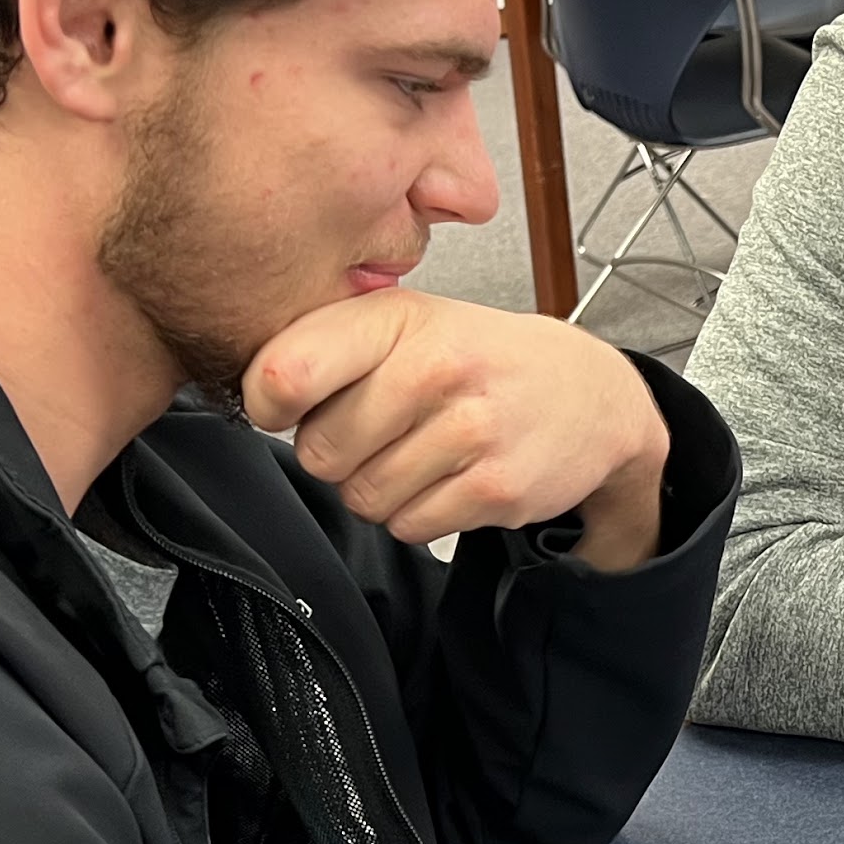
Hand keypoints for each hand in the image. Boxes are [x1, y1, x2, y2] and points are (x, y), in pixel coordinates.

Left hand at [243, 291, 671, 571]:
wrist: (590, 396)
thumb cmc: (480, 358)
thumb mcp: (408, 322)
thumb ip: (328, 344)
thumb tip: (253, 396)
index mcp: (399, 318)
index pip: (286, 372)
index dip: (268, 402)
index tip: (285, 404)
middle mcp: (436, 368)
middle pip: (320, 452)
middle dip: (337, 452)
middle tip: (378, 431)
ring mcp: (471, 430)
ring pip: (363, 497)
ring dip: (380, 487)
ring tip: (420, 453)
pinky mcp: (496, 489)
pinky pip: (409, 526)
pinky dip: (419, 513)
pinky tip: (449, 477)